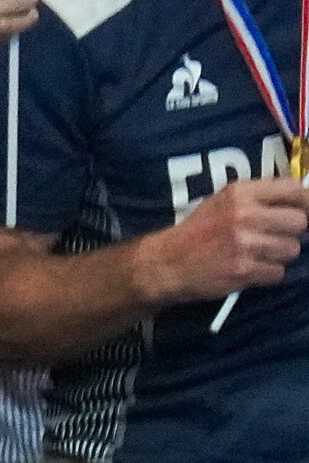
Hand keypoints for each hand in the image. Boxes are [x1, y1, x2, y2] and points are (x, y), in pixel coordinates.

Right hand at [149, 177, 308, 303]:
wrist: (167, 262)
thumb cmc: (199, 230)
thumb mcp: (223, 202)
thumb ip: (259, 198)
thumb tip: (302, 202)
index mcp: (239, 192)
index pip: (293, 189)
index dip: (305, 201)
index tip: (302, 211)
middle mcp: (244, 214)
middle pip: (300, 222)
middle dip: (291, 232)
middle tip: (273, 236)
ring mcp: (245, 243)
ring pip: (292, 250)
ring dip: (279, 255)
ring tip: (257, 254)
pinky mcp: (245, 269)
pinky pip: (279, 273)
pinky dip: (267, 274)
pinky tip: (249, 269)